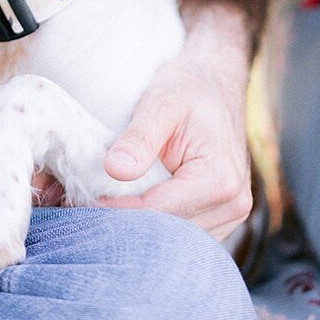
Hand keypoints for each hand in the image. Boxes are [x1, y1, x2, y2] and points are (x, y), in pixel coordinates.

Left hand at [98, 51, 251, 238]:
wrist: (215, 81)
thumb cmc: (188, 88)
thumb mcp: (160, 103)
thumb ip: (139, 138)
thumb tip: (115, 169)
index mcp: (219, 180)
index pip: (158, 212)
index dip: (117, 209)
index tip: (85, 197)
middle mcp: (233, 205)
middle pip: (168, 232)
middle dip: (128, 220)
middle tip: (90, 200)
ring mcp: (231, 214)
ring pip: (175, 238)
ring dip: (143, 224)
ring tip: (112, 199)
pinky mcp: (221, 216)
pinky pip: (184, 231)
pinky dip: (158, 222)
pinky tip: (136, 202)